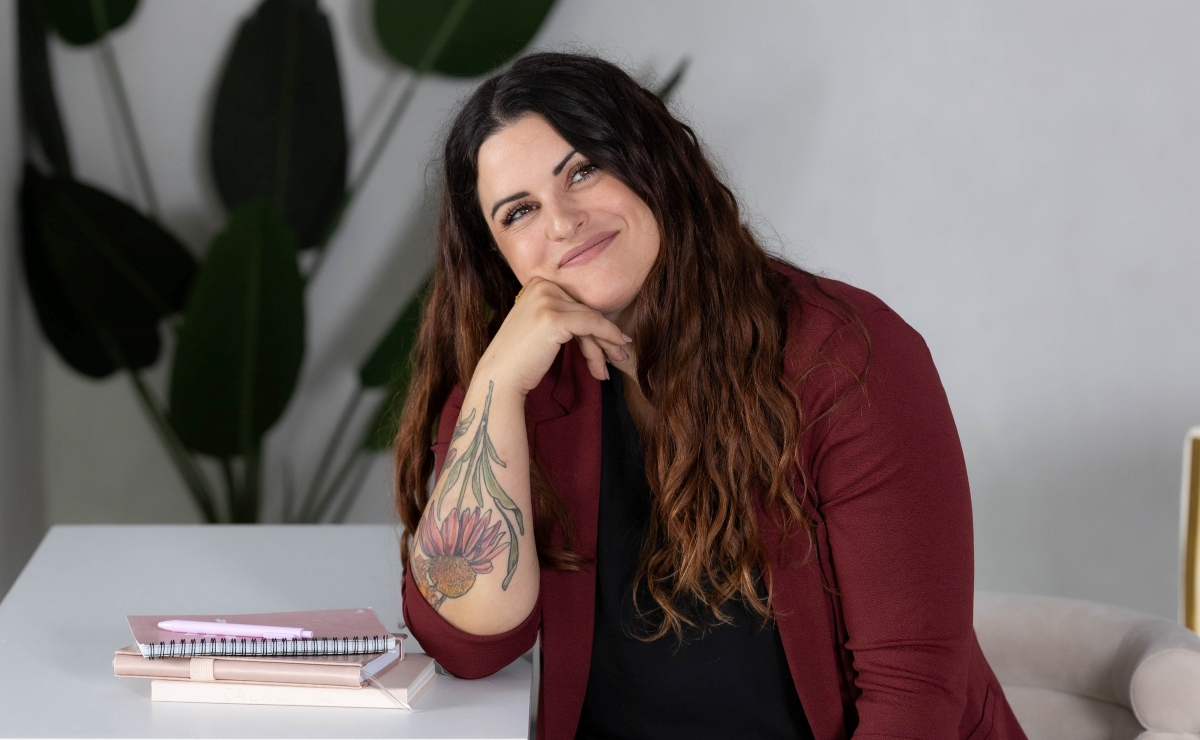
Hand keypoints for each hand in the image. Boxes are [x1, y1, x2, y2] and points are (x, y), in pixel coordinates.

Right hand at [475, 277, 630, 394]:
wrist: (500, 377)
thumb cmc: (520, 358)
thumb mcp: (542, 327)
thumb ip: (565, 317)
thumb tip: (600, 324)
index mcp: (538, 284)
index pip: (576, 304)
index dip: (596, 326)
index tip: (613, 342)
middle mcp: (542, 286)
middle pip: (584, 311)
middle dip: (602, 338)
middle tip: (618, 356)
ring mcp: (547, 300)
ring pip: (591, 320)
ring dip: (604, 346)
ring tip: (609, 368)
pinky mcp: (554, 317)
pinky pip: (592, 325)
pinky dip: (608, 337)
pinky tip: (616, 352)